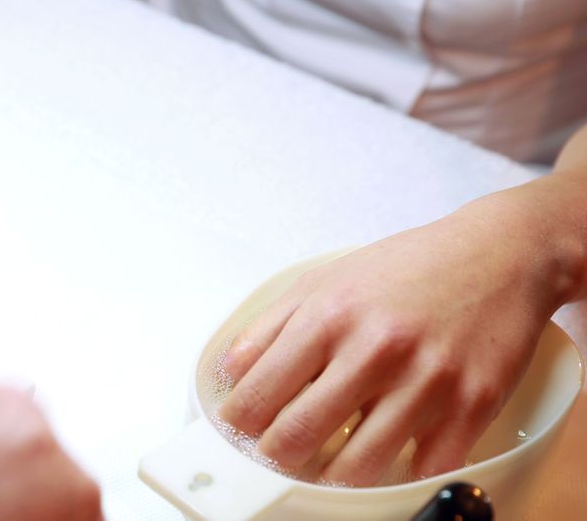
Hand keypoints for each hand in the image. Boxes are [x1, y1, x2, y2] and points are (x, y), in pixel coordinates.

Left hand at [217, 198, 561, 485]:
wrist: (500, 253)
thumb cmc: (408, 267)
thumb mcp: (325, 280)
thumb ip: (269, 327)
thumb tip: (229, 373)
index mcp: (329, 316)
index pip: (259, 392)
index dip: (240, 421)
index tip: (240, 429)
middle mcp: (374, 349)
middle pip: (297, 436)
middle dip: (276, 456)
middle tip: (278, 453)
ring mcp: (425, 382)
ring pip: (356, 467)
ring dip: (332, 475)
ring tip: (327, 463)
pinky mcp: (471, 407)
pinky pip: (423, 469)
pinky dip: (400, 474)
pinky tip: (388, 458)